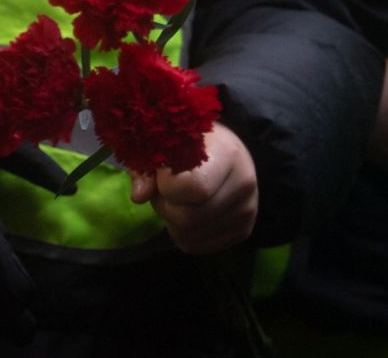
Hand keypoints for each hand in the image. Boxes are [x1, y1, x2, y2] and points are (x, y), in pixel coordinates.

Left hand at [129, 124, 257, 253]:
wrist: (222, 150)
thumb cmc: (186, 142)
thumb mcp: (163, 144)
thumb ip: (146, 167)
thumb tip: (139, 196)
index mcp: (227, 153)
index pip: (194, 187)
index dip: (167, 185)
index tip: (161, 172)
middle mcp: (244, 183)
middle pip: (189, 218)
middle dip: (165, 207)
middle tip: (162, 190)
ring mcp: (248, 210)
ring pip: (190, 236)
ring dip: (171, 222)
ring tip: (176, 199)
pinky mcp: (244, 230)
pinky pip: (197, 246)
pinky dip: (182, 234)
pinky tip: (186, 211)